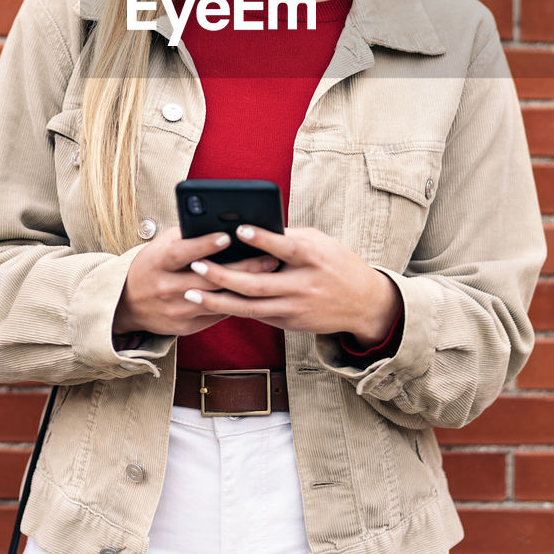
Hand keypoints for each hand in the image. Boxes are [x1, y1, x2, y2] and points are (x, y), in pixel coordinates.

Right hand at [113, 227, 279, 336]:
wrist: (127, 303)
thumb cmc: (152, 266)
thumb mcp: (161, 246)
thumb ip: (186, 236)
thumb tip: (218, 222)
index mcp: (158, 263)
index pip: (183, 253)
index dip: (205, 245)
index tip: (228, 236)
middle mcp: (166, 288)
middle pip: (208, 279)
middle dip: (241, 267)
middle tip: (268, 257)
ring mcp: (176, 310)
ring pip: (216, 299)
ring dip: (245, 287)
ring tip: (269, 273)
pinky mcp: (185, 327)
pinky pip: (216, 314)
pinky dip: (235, 302)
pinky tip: (255, 292)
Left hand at [181, 224, 401, 342]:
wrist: (363, 303)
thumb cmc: (336, 263)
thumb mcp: (319, 243)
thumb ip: (288, 238)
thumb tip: (251, 230)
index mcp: (313, 258)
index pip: (285, 248)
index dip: (262, 239)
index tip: (238, 229)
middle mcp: (303, 285)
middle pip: (258, 283)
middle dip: (224, 275)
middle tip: (197, 265)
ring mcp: (296, 308)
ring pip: (250, 307)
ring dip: (218, 300)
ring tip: (191, 290)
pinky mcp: (291, 323)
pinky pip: (257, 316)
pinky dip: (233, 308)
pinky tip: (210, 302)